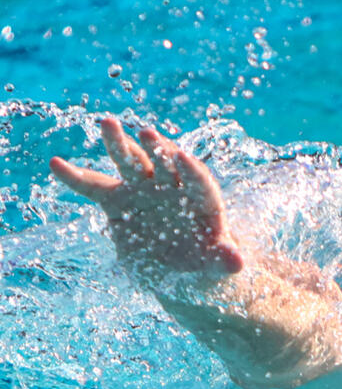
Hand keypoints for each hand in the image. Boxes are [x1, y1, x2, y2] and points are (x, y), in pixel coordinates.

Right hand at [50, 117, 245, 276]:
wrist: (181, 265)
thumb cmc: (205, 262)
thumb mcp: (216, 264)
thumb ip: (224, 260)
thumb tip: (237, 263)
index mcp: (202, 200)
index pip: (199, 182)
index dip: (192, 171)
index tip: (183, 157)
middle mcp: (173, 187)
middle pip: (165, 163)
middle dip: (157, 149)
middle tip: (147, 133)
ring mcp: (144, 189)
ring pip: (132, 162)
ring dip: (119, 144)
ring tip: (107, 122)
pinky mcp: (119, 200)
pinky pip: (94, 187)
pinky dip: (76, 177)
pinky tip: (56, 165)